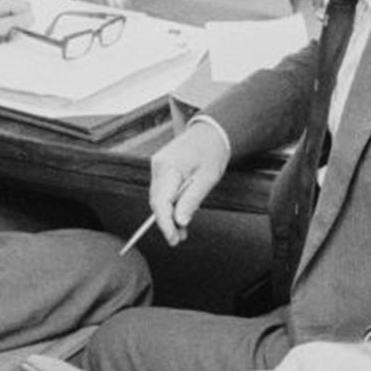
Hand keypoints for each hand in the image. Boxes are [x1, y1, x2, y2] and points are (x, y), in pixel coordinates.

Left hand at [0, 0, 32, 53]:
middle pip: (19, 16)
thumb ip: (12, 22)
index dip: (27, 18)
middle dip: (18, 28)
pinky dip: (1, 39)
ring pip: (12, 26)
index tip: (24, 30)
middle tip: (8, 36)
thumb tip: (30, 18)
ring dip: (9, 35)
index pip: (24, 6)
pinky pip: (3, 34)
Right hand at [147, 121, 230, 244]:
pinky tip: (180, 217)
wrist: (212, 131)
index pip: (160, 201)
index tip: (173, 238)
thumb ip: (192, 200)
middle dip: (167, 222)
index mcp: (167, 166)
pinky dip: (172, 204)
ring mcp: (159, 167)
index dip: (165, 223)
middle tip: (179, 239)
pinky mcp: (163, 169)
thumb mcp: (208, 178)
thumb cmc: (212, 150)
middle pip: (157, 201)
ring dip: (170, 215)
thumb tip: (180, 221)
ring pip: (160, 198)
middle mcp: (158, 166)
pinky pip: (164, 191)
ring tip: (182, 232)